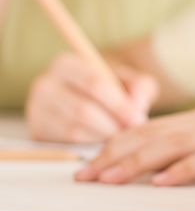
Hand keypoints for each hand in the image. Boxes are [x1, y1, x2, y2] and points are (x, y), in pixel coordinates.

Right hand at [26, 52, 156, 142]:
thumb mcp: (129, 80)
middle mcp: (45, 85)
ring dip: (102, 137)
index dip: (118, 104)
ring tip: (120, 137)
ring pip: (74, 130)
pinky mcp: (37, 132)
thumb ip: (140, 87)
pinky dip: (89, 146)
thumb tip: (138, 105)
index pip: (93, 83)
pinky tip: (104, 143)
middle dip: (112, 124)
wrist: (87, 98)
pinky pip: (65, 144)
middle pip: (82, 110)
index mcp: (66, 64)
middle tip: (131, 133)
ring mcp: (37, 110)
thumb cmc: (110, 88)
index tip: (137, 118)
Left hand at [74, 107, 194, 184]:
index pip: (146, 129)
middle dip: (115, 155)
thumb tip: (153, 162)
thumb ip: (189, 144)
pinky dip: (183, 170)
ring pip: (171, 146)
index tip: (89, 164)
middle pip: (150, 136)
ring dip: (138, 163)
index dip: (114, 145)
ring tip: (111, 179)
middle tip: (87, 175)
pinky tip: (163, 182)